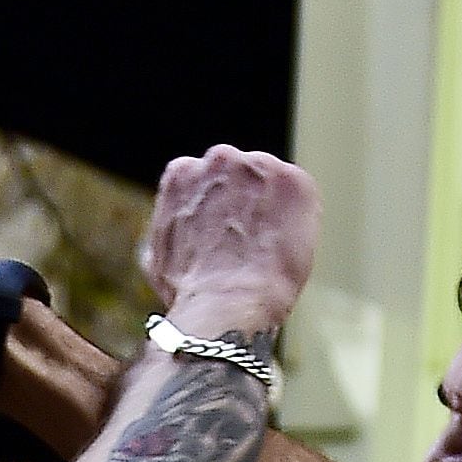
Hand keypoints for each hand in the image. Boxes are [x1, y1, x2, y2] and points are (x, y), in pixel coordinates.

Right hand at [138, 147, 315, 340]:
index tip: (225, 230)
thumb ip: (172, 231)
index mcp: (182, 173)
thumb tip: (173, 239)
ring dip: (274, 209)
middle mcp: (219, 159)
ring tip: (268, 250)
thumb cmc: (191, 291)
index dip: (219, 207)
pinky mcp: (295, 182)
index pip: (207, 178)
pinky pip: (302, 197)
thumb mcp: (159, 256)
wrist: (227, 302)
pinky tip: (285, 250)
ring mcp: (259, 166)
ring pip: (273, 184)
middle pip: (242, 174)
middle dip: (247, 201)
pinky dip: (300, 220)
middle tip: (250, 240)